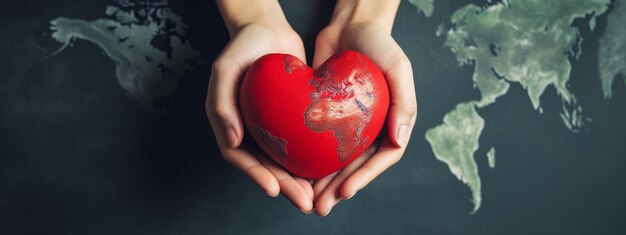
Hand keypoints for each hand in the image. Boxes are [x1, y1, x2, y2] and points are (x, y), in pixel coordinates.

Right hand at [206, 0, 312, 212]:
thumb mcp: (225, 69)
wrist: (268, 29)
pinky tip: (327, 171)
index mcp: (229, 123)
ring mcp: (270, 127)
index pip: (240, 157)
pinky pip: (300, 144)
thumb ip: (222, 104)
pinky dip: (311, 159)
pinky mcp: (290, 120)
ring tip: (316, 197)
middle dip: (284, 186)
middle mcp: (249, 130)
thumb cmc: (242, 45)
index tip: (273, 189)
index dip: (256, 175)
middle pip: (265, 166)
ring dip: (298, 180)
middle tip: (303, 202)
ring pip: (284, 161)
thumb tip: (232, 140)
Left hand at [311, 0, 417, 216]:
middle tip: (321, 206)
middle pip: (357, 166)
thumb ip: (404, 103)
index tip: (345, 191)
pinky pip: (319, 144)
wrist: (350, 26)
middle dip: (339, 188)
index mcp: (393, 123)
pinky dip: (310, 160)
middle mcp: (372, 129)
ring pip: (337, 161)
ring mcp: (349, 126)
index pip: (381, 158)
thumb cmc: (379, 44)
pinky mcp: (327, 118)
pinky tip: (296, 173)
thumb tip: (400, 141)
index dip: (364, 177)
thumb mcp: (398, 68)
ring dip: (324, 183)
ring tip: (308, 199)